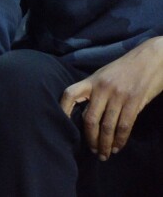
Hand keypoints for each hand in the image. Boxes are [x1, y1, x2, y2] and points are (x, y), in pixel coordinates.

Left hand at [60, 37, 162, 160]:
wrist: (150, 58)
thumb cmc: (125, 68)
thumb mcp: (104, 75)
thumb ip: (94, 91)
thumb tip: (85, 114)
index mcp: (92, 80)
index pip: (70, 94)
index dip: (63, 109)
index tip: (61, 125)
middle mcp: (102, 88)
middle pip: (89, 118)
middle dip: (90, 138)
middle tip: (93, 150)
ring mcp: (118, 95)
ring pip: (107, 126)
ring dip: (105, 144)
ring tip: (104, 154)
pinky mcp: (134, 101)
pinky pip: (124, 126)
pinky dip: (120, 140)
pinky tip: (117, 147)